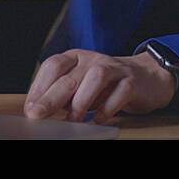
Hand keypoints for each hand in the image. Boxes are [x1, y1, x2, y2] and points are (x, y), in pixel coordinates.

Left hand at [24, 49, 176, 124]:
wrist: (148, 76)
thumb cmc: (107, 85)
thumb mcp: (81, 86)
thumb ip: (61, 95)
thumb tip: (37, 112)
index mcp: (76, 58)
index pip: (53, 66)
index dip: (39, 87)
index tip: (30, 108)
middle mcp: (93, 60)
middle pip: (70, 76)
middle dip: (51, 97)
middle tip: (38, 116)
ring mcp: (115, 69)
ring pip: (96, 77)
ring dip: (81, 101)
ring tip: (74, 119)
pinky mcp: (132, 81)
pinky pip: (121, 92)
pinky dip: (108, 107)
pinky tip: (99, 120)